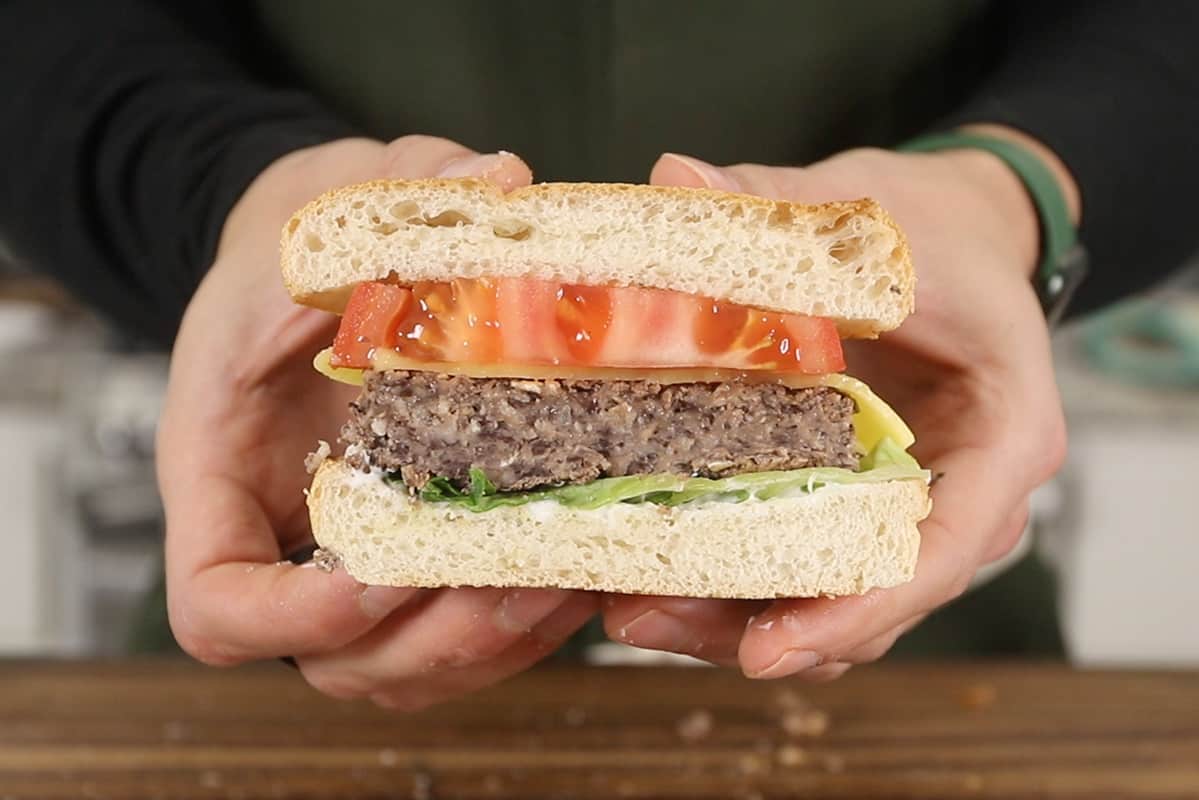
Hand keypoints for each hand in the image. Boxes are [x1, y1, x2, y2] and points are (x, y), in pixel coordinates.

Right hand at [158, 135, 597, 709]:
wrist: (315, 267)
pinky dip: (521, 623)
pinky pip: (462, 633)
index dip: (291, 620)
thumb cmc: (296, 246)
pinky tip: (583, 567)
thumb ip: (396, 194)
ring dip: (492, 642)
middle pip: (338, 661)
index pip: (217, 605)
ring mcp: (357, 559)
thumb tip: (499, 182)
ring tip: (569, 578)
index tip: (376, 579)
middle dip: (432, 640)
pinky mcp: (420, 554)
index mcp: (224, 471)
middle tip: (515, 580)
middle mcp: (289, 537)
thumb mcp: (324, 206)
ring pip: (410, 666)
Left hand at [603, 141, 1069, 679]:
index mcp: (1004, 432)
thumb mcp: (867, 214)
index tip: (770, 649)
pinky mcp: (863, 503)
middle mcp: (967, 493)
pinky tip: (656, 571)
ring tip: (631, 610)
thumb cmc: (931, 229)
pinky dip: (741, 583)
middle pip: (876, 598)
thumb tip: (673, 180)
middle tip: (647, 619)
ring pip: (837, 600)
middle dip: (764, 627)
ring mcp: (914, 506)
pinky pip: (811, 567)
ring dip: (736, 619)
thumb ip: (775, 205)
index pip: (945, 547)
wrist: (953, 237)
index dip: (861, 607)